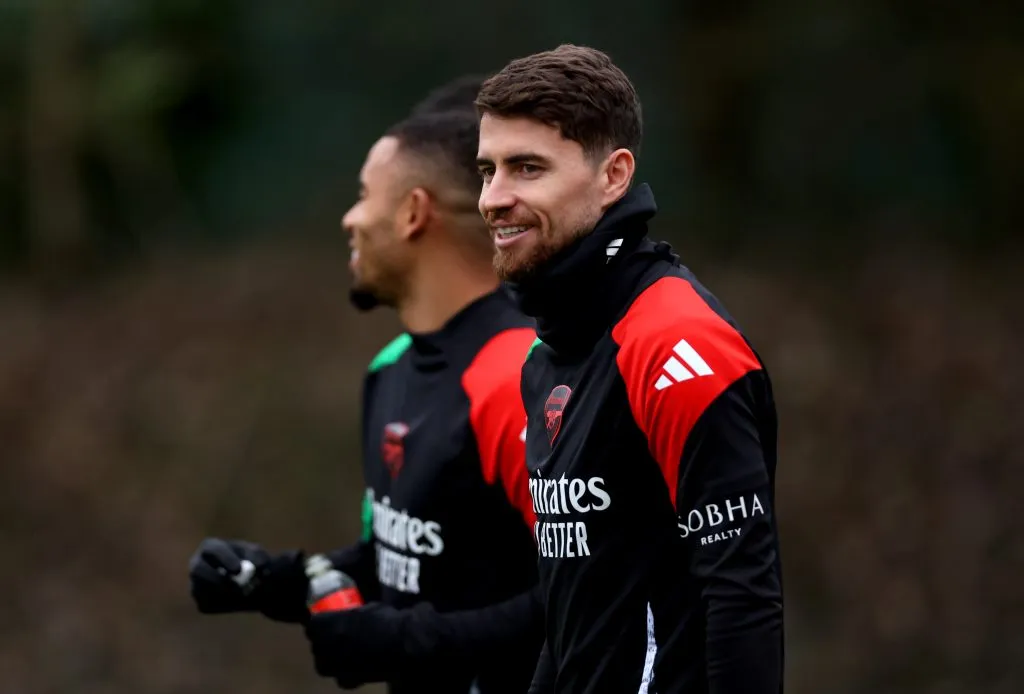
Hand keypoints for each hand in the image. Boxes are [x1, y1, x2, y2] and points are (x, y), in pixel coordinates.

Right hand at [188, 537, 307, 622]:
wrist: (253, 583)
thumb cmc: (253, 563)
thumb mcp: (259, 557)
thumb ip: (259, 559)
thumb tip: (258, 567)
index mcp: (211, 547)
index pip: (212, 550)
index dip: (224, 559)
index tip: (238, 569)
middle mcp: (198, 565)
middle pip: (198, 570)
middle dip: (216, 579)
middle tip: (236, 587)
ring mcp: (196, 585)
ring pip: (205, 591)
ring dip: (226, 594)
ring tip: (247, 592)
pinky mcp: (201, 602)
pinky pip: (210, 605)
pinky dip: (227, 605)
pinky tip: (239, 599)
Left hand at [303, 603, 404, 688]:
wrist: (400, 643)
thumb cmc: (384, 619)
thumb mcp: (365, 608)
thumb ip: (352, 614)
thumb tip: (352, 616)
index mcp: (325, 625)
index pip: (311, 625)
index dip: (320, 624)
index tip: (328, 622)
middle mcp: (324, 646)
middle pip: (316, 645)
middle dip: (324, 642)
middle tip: (338, 637)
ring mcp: (334, 665)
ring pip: (323, 665)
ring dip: (331, 659)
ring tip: (344, 654)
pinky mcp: (347, 680)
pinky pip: (340, 678)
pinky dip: (346, 675)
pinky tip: (356, 668)